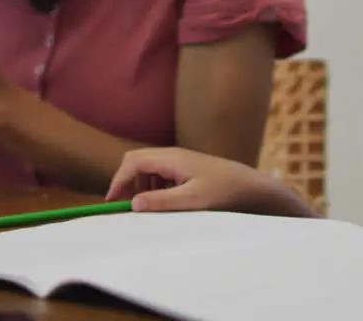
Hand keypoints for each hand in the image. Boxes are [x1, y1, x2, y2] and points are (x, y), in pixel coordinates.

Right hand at [106, 147, 304, 214]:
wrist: (250, 187)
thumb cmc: (223, 191)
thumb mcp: (192, 200)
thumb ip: (162, 201)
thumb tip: (133, 203)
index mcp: (171, 158)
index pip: (133, 162)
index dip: (118, 181)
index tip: (112, 202)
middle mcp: (172, 155)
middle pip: (136, 161)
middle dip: (126, 181)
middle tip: (124, 205)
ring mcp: (179, 161)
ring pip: (147, 168)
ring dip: (140, 186)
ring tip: (146, 207)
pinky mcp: (185, 169)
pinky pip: (159, 174)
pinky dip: (153, 187)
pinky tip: (164, 202)